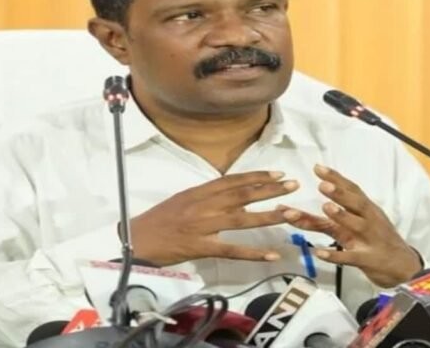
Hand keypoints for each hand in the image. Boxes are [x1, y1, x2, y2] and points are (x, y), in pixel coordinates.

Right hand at [127, 171, 297, 265]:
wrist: (136, 240)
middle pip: (242, 195)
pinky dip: (252, 253)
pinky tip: (271, 255)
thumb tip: (233, 196)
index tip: (278, 174)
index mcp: (198, 192)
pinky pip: (230, 250)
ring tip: (290, 214)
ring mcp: (202, 226)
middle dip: (269, 190)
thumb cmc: (158, 221)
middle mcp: (203, 205)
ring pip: (241, 219)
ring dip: (268, 216)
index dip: (256, 177)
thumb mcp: (182, 200)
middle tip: (293, 186)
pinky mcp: (200, 247)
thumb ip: (207, 197)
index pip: (232, 180)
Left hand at [279, 164, 420, 286]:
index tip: (318, 167)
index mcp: (367, 211)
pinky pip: (351, 257)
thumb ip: (324, 222)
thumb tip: (296, 213)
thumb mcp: (353, 229)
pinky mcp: (368, 260)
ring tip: (326, 207)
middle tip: (323, 185)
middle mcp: (370, 221)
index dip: (336, 178)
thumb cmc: (377, 242)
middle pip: (357, 204)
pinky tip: (320, 253)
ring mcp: (371, 240)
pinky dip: (336, 255)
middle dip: (340, 193)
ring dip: (342, 216)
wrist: (404, 268)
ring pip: (358, 226)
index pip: (352, 190)